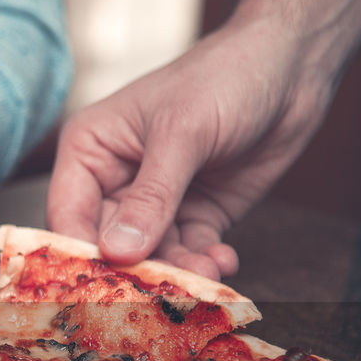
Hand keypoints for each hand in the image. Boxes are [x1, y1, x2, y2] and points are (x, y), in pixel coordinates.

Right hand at [47, 20, 335, 278]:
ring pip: (150, 255)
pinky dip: (203, 264)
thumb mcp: (183, 134)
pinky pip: (188, 252)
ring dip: (176, 272)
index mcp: (91, 150)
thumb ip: (151, 197)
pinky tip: (223, 262)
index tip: (100, 285)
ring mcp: (154, 201)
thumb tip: (117, 253)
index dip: (79, 251)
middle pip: (107, 244)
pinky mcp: (194, 215)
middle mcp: (114, 180)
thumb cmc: (225, 77)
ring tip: (206, 274)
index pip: (68, 213)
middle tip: (161, 292)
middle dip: (135, 269)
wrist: (292, 68)